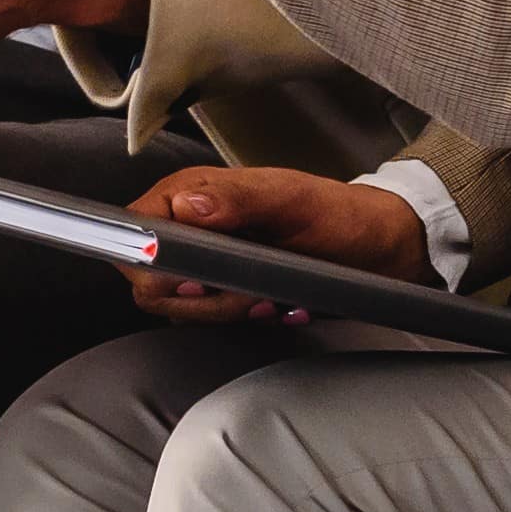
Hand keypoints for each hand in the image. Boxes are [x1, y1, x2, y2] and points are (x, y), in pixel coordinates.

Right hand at [115, 160, 429, 325]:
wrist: (377, 247)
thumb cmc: (340, 215)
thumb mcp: (292, 201)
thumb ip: (237, 200)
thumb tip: (188, 205)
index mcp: (193, 194)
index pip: (133, 232)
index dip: (153, 266)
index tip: (196, 280)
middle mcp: (190, 226)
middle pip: (150, 281)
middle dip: (199, 298)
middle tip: (245, 289)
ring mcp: (205, 260)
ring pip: (178, 306)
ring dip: (225, 310)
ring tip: (266, 295)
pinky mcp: (223, 288)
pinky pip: (208, 317)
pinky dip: (241, 317)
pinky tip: (272, 304)